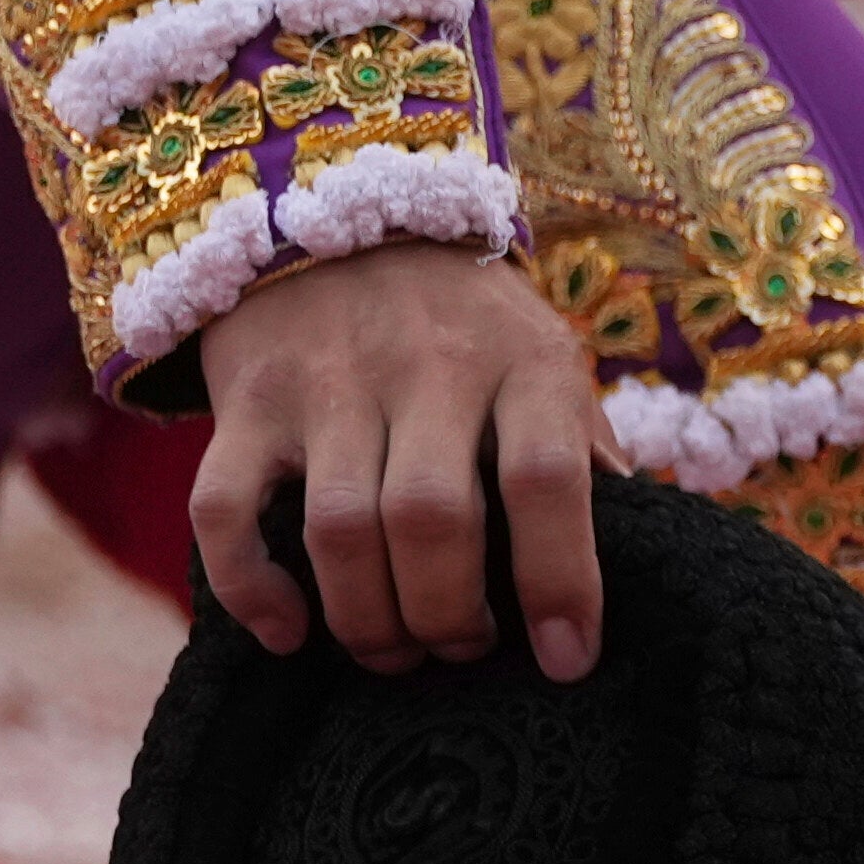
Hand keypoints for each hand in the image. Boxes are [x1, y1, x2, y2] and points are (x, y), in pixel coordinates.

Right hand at [188, 240, 613, 680]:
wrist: (335, 204)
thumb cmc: (466, 324)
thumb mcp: (543, 360)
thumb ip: (582, 452)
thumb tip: (638, 559)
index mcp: (519, 361)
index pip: (544, 477)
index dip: (559, 581)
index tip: (565, 659)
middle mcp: (423, 365)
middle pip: (431, 519)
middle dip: (448, 616)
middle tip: (458, 649)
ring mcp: (326, 381)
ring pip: (339, 530)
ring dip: (367, 619)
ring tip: (393, 652)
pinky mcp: (246, 401)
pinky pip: (225, 511)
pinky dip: (249, 587)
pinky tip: (286, 631)